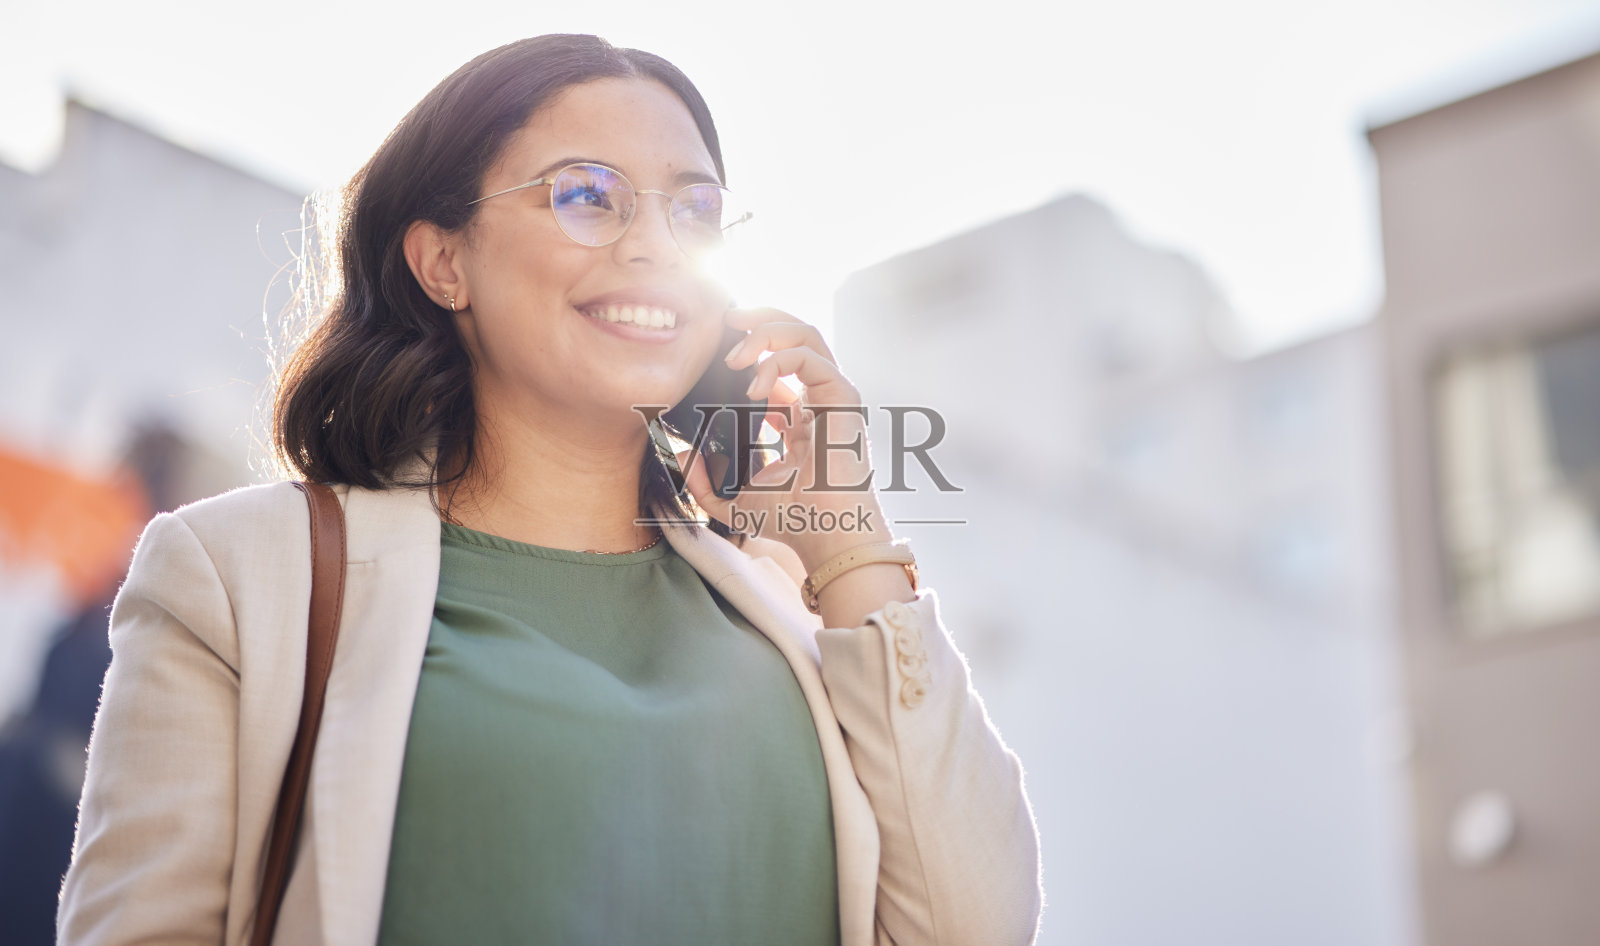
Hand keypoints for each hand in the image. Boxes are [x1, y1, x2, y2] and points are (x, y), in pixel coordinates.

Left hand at [676, 306, 895, 572]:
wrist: (826, 536)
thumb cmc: (795, 522)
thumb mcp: (735, 502)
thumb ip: (704, 484)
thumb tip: (678, 457)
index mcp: (800, 416)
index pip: (780, 362)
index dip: (750, 347)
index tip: (718, 349)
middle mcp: (819, 399)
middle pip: (796, 335)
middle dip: (760, 320)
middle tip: (726, 321)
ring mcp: (834, 396)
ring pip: (807, 334)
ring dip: (767, 331)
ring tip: (735, 351)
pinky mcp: (843, 398)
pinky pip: (811, 357)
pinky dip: (778, 360)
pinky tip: (754, 384)